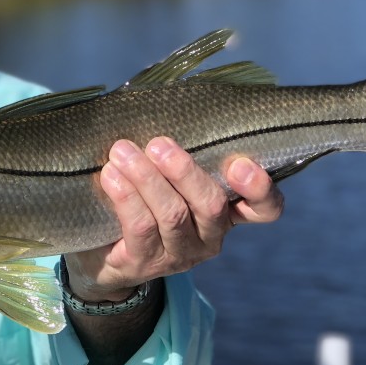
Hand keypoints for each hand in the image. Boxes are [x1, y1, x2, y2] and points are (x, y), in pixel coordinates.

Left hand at [64, 136, 282, 301]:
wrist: (101, 253)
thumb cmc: (143, 199)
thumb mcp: (167, 177)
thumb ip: (176, 150)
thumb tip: (162, 101)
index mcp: (227, 211)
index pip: (264, 208)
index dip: (260, 189)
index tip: (240, 164)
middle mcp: (210, 236)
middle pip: (211, 205)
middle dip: (185, 172)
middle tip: (158, 144)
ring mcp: (180, 254)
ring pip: (173, 215)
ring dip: (147, 178)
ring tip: (122, 152)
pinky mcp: (146, 263)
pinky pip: (140, 228)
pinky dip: (125, 197)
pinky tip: (110, 176)